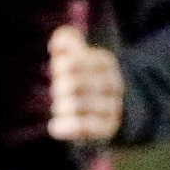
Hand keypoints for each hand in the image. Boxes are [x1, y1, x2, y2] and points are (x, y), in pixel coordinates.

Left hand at [47, 24, 125, 143]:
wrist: (114, 108)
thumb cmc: (85, 77)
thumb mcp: (79, 55)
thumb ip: (67, 41)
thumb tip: (57, 45)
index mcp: (106, 62)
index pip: (73, 62)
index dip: (60, 66)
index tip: (59, 69)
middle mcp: (113, 84)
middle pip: (72, 84)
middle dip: (60, 88)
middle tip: (58, 91)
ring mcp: (112, 107)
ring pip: (75, 106)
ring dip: (61, 107)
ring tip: (59, 107)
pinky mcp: (106, 128)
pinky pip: (81, 127)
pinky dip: (64, 126)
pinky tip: (54, 126)